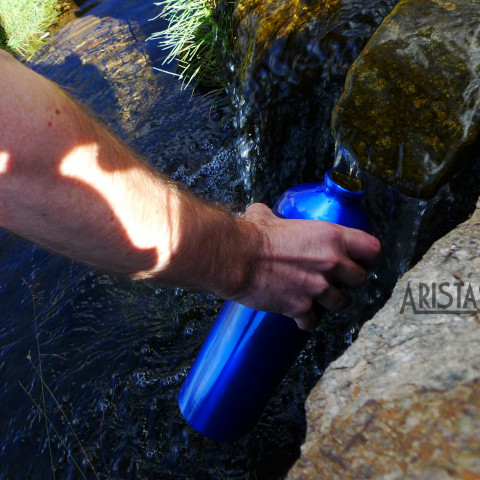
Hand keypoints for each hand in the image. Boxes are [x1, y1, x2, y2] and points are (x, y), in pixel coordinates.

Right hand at [231, 203, 381, 330]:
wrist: (234, 258)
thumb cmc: (250, 235)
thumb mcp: (268, 216)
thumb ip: (276, 216)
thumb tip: (265, 214)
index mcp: (329, 236)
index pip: (372, 249)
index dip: (369, 257)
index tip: (363, 261)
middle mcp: (330, 262)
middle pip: (360, 279)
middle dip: (349, 281)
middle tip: (336, 279)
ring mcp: (317, 287)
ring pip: (341, 303)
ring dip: (330, 302)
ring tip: (317, 297)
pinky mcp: (300, 307)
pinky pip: (312, 321)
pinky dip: (306, 320)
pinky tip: (299, 316)